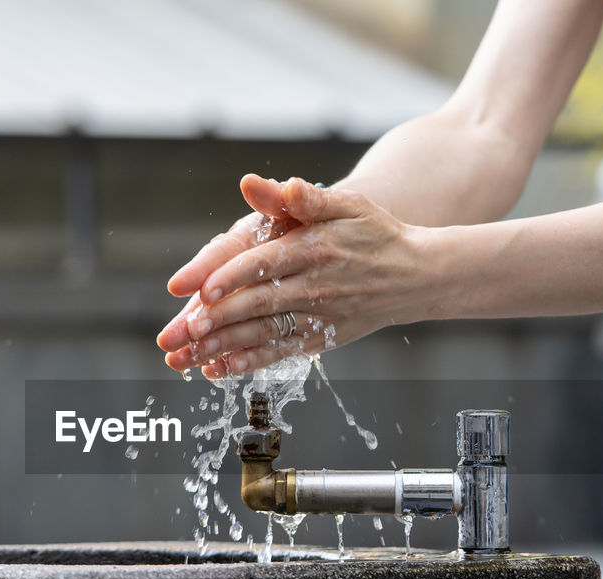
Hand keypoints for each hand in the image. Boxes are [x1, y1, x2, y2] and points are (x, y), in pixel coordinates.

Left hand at [157, 174, 425, 377]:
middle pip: (258, 304)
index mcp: (314, 249)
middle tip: (184, 331)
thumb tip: (254, 183)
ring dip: (222, 347)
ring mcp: (316, 316)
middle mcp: (314, 286)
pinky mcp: (319, 338)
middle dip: (219, 319)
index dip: (233, 276)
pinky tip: (216, 370)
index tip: (204, 289)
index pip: (266, 263)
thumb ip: (301, 197)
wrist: (418, 275)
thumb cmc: (376, 233)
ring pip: (262, 334)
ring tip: (186, 357)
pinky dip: (246, 363)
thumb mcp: (346, 204)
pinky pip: (278, 353)